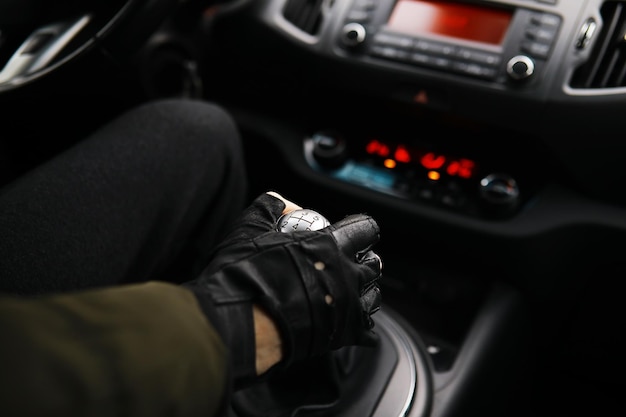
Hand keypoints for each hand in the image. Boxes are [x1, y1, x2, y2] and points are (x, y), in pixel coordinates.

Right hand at [184, 191, 381, 388]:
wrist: (240, 324)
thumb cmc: (244, 276)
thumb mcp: (251, 228)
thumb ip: (270, 208)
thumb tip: (281, 203)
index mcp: (330, 245)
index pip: (365, 230)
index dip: (361, 231)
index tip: (356, 235)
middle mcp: (346, 274)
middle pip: (372, 265)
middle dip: (364, 262)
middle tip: (350, 264)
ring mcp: (349, 307)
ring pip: (372, 297)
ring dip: (364, 293)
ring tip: (348, 293)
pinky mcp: (345, 336)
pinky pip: (367, 332)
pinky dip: (361, 328)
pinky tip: (348, 323)